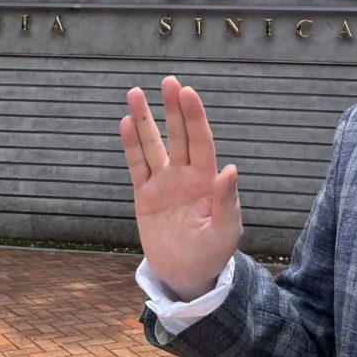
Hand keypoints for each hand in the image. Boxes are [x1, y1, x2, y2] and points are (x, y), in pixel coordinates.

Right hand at [120, 76, 242, 302]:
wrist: (187, 275)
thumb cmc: (212, 252)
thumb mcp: (226, 230)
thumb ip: (226, 200)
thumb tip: (231, 169)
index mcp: (206, 178)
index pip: (200, 140)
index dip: (194, 117)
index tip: (188, 93)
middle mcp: (184, 173)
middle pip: (177, 134)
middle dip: (172, 108)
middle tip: (168, 81)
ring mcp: (163, 182)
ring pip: (152, 144)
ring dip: (143, 119)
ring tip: (134, 93)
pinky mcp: (144, 195)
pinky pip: (136, 166)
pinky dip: (131, 145)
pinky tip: (125, 123)